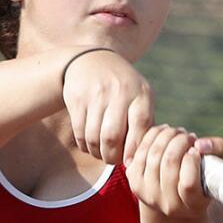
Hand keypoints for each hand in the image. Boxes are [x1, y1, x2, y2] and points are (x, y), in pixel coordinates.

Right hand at [61, 48, 154, 164]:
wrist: (91, 61)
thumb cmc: (123, 88)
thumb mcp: (140, 96)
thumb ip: (145, 123)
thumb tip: (143, 157)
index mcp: (140, 93)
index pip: (140, 126)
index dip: (134, 149)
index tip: (130, 162)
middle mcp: (119, 92)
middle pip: (112, 136)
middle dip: (112, 156)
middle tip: (113, 160)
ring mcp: (96, 94)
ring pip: (93, 137)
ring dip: (97, 153)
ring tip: (102, 154)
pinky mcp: (77, 99)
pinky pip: (80, 132)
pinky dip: (85, 145)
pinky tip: (90, 145)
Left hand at [126, 125, 222, 217]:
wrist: (175, 193)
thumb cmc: (202, 174)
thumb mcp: (217, 164)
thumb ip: (218, 149)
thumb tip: (200, 144)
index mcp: (193, 206)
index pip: (189, 184)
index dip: (192, 161)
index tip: (197, 149)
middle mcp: (169, 206)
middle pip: (170, 163)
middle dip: (180, 141)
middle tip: (188, 136)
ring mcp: (148, 195)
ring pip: (155, 154)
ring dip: (168, 136)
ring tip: (178, 133)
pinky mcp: (133, 181)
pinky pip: (141, 150)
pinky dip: (153, 136)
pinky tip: (164, 133)